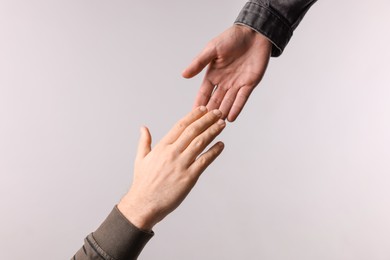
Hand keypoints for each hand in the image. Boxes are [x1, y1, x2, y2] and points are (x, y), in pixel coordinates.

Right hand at [118, 107, 225, 229]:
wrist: (144, 204)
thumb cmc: (142, 183)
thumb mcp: (140, 159)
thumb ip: (144, 142)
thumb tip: (143, 128)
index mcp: (161, 147)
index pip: (180, 126)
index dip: (193, 116)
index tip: (203, 109)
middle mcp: (172, 153)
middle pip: (193, 131)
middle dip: (207, 120)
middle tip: (217, 113)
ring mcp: (181, 165)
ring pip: (200, 143)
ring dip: (213, 132)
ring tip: (222, 125)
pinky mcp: (189, 177)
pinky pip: (204, 161)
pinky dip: (214, 151)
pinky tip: (221, 145)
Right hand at [182, 25, 271, 121]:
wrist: (254, 33)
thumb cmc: (232, 38)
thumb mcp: (212, 49)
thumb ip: (199, 63)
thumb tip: (183, 75)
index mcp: (213, 74)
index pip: (203, 93)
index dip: (199, 104)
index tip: (192, 116)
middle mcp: (224, 82)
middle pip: (215, 101)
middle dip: (210, 113)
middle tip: (203, 126)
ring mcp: (236, 84)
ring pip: (227, 102)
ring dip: (222, 113)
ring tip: (216, 126)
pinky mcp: (249, 84)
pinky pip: (241, 99)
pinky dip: (236, 108)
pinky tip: (230, 118)